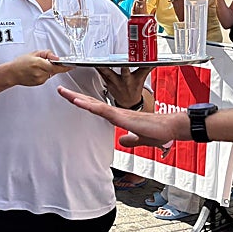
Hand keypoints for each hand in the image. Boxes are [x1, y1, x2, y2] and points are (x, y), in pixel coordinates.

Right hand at [9, 50, 71, 86]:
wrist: (12, 73)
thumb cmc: (20, 63)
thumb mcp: (34, 53)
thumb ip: (47, 54)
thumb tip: (56, 57)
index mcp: (39, 64)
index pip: (57, 66)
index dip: (65, 67)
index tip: (72, 66)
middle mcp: (40, 73)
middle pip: (54, 70)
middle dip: (53, 66)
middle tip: (45, 62)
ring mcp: (40, 79)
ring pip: (50, 74)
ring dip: (48, 70)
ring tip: (37, 67)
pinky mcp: (39, 83)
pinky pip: (46, 77)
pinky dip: (44, 74)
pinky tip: (36, 71)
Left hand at [56, 86, 178, 146]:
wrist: (171, 127)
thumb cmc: (159, 131)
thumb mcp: (140, 138)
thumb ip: (130, 140)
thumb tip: (122, 141)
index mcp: (118, 116)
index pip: (96, 107)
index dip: (83, 102)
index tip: (71, 97)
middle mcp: (117, 112)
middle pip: (91, 102)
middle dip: (75, 96)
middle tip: (61, 90)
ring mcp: (119, 113)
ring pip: (94, 104)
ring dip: (79, 99)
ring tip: (65, 93)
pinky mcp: (123, 117)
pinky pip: (104, 110)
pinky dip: (91, 106)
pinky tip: (81, 103)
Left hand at [95, 64, 154, 108]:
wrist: (128, 101)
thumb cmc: (134, 89)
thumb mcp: (142, 78)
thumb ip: (147, 68)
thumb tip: (154, 60)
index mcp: (128, 80)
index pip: (126, 72)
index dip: (124, 67)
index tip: (122, 62)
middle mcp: (118, 81)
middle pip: (109, 73)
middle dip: (104, 67)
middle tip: (98, 60)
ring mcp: (110, 82)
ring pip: (102, 73)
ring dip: (96, 66)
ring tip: (90, 59)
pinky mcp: (105, 82)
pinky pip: (99, 74)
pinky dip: (96, 67)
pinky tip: (91, 63)